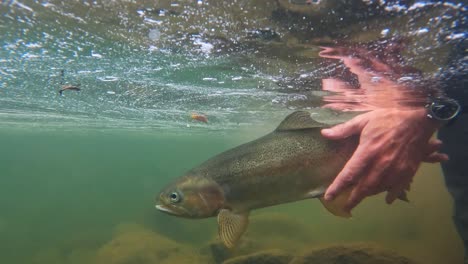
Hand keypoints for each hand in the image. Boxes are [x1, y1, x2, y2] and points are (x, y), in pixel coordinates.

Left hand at [322, 108, 447, 212]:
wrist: (419, 120)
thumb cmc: (389, 118)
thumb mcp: (364, 120)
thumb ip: (343, 129)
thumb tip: (324, 134)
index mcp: (367, 152)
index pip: (349, 174)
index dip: (337, 187)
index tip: (329, 197)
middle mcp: (380, 165)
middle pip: (363, 188)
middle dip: (353, 199)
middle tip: (345, 207)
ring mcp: (395, 170)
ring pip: (379, 189)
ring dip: (369, 195)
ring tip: (361, 198)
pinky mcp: (408, 171)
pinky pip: (398, 189)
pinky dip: (391, 195)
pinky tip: (386, 199)